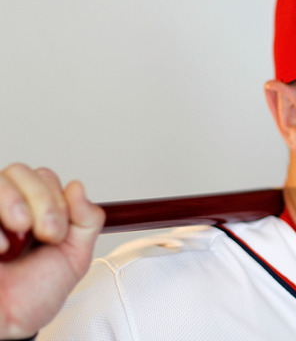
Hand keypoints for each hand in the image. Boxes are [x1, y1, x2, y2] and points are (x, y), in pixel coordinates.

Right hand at [0, 164, 104, 338]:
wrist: (5, 324)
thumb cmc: (32, 295)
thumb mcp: (74, 257)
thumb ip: (86, 221)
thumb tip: (77, 187)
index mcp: (33, 211)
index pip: (44, 177)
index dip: (57, 198)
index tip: (59, 232)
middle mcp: (5, 208)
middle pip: (20, 171)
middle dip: (42, 200)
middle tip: (47, 233)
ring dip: (15, 202)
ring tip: (20, 234)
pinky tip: (0, 248)